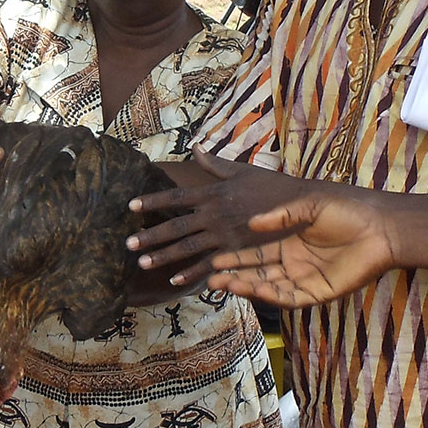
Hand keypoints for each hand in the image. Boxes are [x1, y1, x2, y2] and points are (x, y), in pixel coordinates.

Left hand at [125, 153, 326, 285]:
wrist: (300, 206)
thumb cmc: (270, 186)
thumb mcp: (241, 171)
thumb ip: (214, 164)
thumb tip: (194, 147)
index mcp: (213, 193)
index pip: (176, 197)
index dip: (153, 201)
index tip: (131, 205)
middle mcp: (215, 214)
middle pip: (176, 225)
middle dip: (150, 235)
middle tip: (127, 242)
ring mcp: (224, 235)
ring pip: (188, 247)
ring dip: (164, 255)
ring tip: (141, 262)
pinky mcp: (237, 251)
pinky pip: (210, 264)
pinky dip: (192, 273)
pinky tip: (174, 280)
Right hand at [197, 188, 397, 306]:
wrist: (380, 228)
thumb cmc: (348, 212)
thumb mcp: (310, 207)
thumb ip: (281, 216)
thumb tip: (252, 223)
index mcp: (291, 245)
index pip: (257, 256)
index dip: (236, 259)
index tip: (215, 259)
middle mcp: (295, 265)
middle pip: (258, 275)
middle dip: (235, 276)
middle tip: (212, 278)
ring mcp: (307, 280)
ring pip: (271, 288)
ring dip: (248, 287)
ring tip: (226, 284)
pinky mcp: (320, 293)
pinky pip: (292, 297)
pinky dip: (273, 295)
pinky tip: (256, 289)